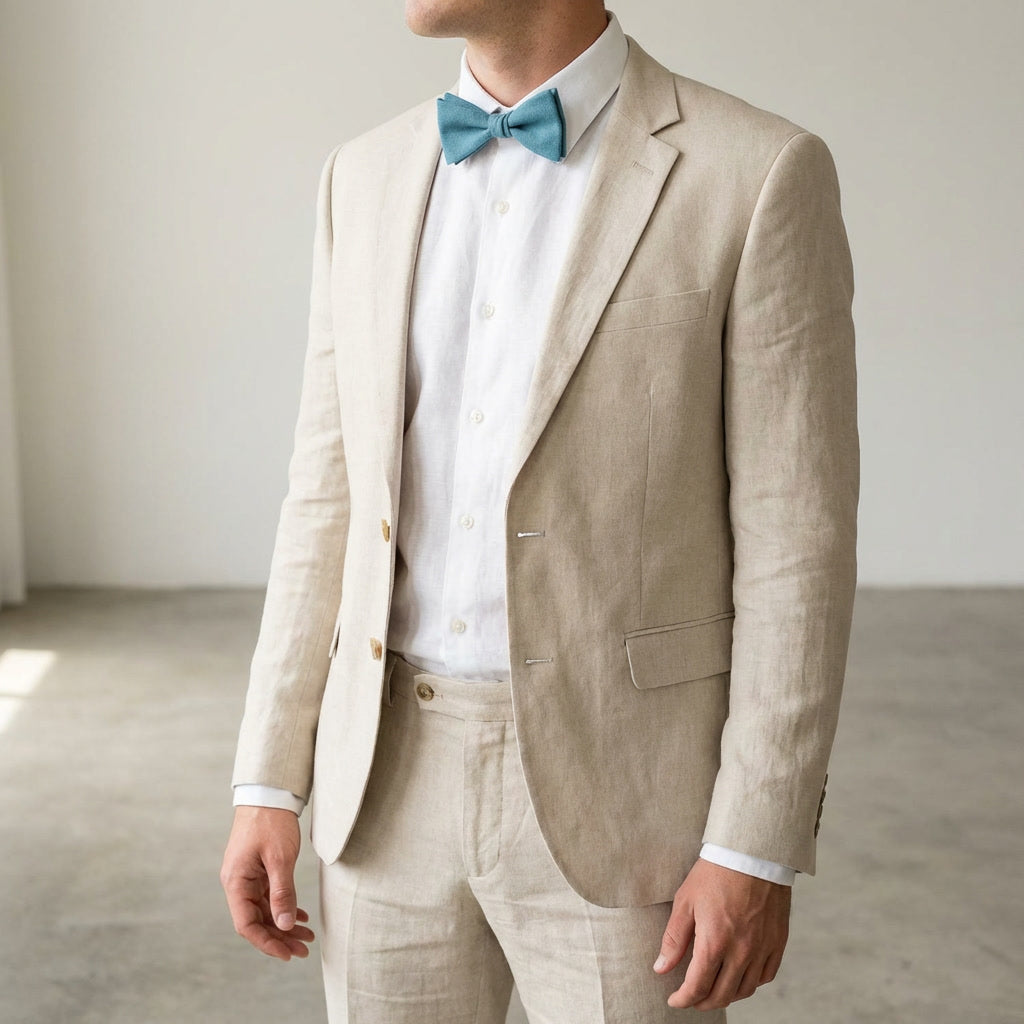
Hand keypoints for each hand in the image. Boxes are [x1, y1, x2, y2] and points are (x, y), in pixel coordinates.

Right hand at [220, 806, 315, 960]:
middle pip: (256, 920)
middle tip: (304, 949)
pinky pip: (268, 896)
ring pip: (264, 910)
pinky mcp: (257, 870)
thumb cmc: (271, 822)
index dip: (267, 942)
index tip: (288, 953)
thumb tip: (283, 925)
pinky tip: (300, 915)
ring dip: (284, 924)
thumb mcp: (280, 858)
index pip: (247, 925)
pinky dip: (284, 907)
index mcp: (236, 882)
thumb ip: (281, 892)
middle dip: (280, 937)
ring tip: (307, 935)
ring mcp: (247, 877)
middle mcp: (238, 883)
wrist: (269, 793)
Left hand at [654, 858, 789, 1009]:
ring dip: (727, 996)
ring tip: (714, 989)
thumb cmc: (715, 874)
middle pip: (722, 994)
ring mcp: (762, 948)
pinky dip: (751, 983)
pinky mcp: (778, 942)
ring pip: (745, 990)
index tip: (675, 1000)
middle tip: (692, 998)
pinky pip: (766, 976)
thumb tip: (661, 969)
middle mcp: (741, 951)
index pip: (697, 986)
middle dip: (703, 1002)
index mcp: (715, 942)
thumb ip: (673, 939)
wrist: (752, 853)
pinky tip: (740, 977)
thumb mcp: (685, 902)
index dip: (683, 999)